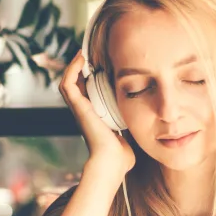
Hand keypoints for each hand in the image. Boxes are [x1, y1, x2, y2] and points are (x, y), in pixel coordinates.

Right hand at [60, 51, 135, 176]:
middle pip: (76, 84)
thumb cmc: (121, 156)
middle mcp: (84, 111)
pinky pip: (67, 83)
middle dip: (81, 67)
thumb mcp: (130, 136)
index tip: (102, 63)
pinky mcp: (77, 107)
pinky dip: (72, 69)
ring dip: (74, 65)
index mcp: (95, 116)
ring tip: (83, 52)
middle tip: (90, 53)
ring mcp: (79, 109)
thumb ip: (134, 129)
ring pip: (68, 81)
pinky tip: (81, 58)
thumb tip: (147, 125)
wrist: (112, 162)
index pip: (88, 92)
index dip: (91, 77)